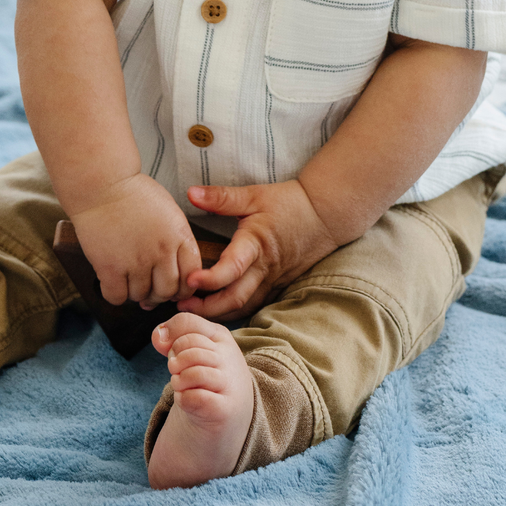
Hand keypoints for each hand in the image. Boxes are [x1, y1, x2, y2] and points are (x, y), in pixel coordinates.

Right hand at [68, 173, 203, 308]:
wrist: (103, 184)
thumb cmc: (135, 195)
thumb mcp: (170, 213)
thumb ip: (177, 241)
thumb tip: (177, 274)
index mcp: (179, 236)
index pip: (192, 276)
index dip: (183, 287)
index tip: (172, 286)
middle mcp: (161, 251)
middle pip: (168, 291)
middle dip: (159, 295)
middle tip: (149, 288)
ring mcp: (136, 261)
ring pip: (142, 296)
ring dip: (136, 293)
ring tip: (130, 280)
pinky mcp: (110, 267)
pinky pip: (117, 297)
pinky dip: (116, 294)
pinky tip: (114, 281)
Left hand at [176, 180, 338, 320]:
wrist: (325, 216)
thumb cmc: (289, 204)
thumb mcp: (254, 195)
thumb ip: (221, 197)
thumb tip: (190, 193)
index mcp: (256, 244)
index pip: (233, 268)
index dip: (210, 278)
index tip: (188, 279)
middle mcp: (264, 268)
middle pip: (235, 298)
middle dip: (206, 307)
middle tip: (180, 304)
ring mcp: (272, 280)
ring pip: (244, 306)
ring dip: (218, 313)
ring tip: (193, 309)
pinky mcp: (277, 285)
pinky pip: (254, 304)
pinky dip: (234, 310)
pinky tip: (216, 309)